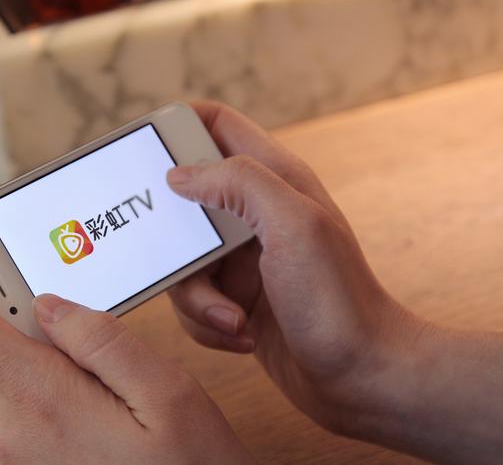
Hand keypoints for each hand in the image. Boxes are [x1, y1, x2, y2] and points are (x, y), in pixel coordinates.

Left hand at [0, 254, 252, 463]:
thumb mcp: (167, 391)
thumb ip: (103, 340)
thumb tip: (49, 304)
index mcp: (43, 403)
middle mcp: (14, 433)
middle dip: (13, 314)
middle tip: (64, 299)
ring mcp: (17, 455)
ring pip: (6, 376)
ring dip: (38, 352)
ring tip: (99, 362)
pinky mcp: (29, 464)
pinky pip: (23, 406)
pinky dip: (46, 384)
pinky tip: (93, 392)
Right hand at [167, 102, 502, 463]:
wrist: (361, 378)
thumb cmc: (339, 300)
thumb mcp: (293, 225)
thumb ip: (239, 182)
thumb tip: (178, 174)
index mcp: (273, 180)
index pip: (216, 125)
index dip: (177, 125)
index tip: (141, 149)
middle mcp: (253, 214)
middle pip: (184, 198)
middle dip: (171, 234)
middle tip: (170, 254)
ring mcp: (242, 258)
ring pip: (182, 259)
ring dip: (196, 295)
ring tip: (232, 316)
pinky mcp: (234, 297)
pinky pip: (193, 300)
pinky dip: (207, 321)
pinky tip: (240, 332)